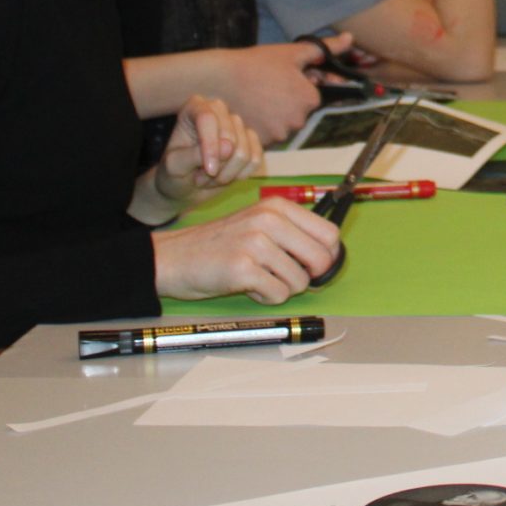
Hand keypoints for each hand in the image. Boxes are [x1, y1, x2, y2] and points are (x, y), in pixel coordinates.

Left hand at [150, 94, 263, 205]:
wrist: (185, 186)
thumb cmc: (174, 172)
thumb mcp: (174, 166)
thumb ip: (194, 155)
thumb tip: (228, 147)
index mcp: (195, 107)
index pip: (208, 118)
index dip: (210, 146)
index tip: (209, 171)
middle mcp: (218, 110)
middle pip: (230, 137)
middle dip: (217, 166)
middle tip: (199, 177)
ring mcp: (237, 124)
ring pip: (243, 152)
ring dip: (226, 174)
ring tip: (209, 177)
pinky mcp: (251, 140)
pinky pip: (255, 160)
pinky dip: (239, 176)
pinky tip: (225, 176)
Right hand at [151, 200, 341, 303]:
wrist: (175, 257)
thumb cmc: (219, 245)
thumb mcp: (258, 224)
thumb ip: (292, 233)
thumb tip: (331, 257)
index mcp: (277, 206)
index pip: (329, 234)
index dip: (327, 256)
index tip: (311, 265)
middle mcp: (269, 220)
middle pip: (321, 259)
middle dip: (307, 276)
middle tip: (283, 276)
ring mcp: (256, 243)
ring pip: (300, 281)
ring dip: (282, 288)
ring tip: (258, 277)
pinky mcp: (243, 268)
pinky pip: (278, 295)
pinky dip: (266, 298)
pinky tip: (248, 286)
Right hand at [215, 44, 328, 144]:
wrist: (218, 81)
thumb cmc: (256, 64)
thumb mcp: (292, 52)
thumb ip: (324, 49)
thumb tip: (350, 38)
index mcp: (309, 99)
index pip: (312, 96)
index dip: (298, 86)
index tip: (281, 79)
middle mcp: (297, 121)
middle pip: (298, 112)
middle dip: (287, 102)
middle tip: (266, 87)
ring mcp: (278, 134)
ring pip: (282, 124)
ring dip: (274, 115)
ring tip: (256, 98)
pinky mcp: (260, 143)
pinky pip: (267, 134)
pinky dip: (261, 125)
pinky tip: (250, 110)